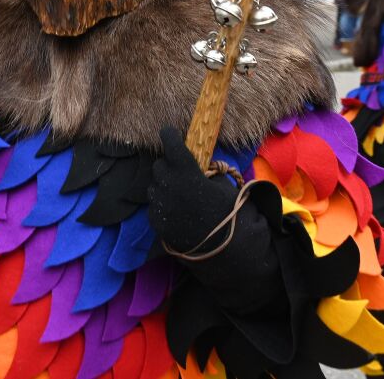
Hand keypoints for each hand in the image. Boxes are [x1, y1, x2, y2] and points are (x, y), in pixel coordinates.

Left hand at [148, 128, 281, 312]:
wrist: (224, 250)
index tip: (169, 133)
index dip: (169, 136)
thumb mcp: (222, 186)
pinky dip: (163, 204)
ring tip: (182, 195)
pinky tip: (178, 212)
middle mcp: (168, 184)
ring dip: (164, 186)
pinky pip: (155, 205)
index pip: (169, 142)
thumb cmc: (229, 213)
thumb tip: (195, 167)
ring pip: (154, 185)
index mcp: (186, 171)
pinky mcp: (155, 221)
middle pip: (159, 165)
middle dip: (168, 165)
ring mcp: (159, 204)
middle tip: (182, 172)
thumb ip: (204, 172)